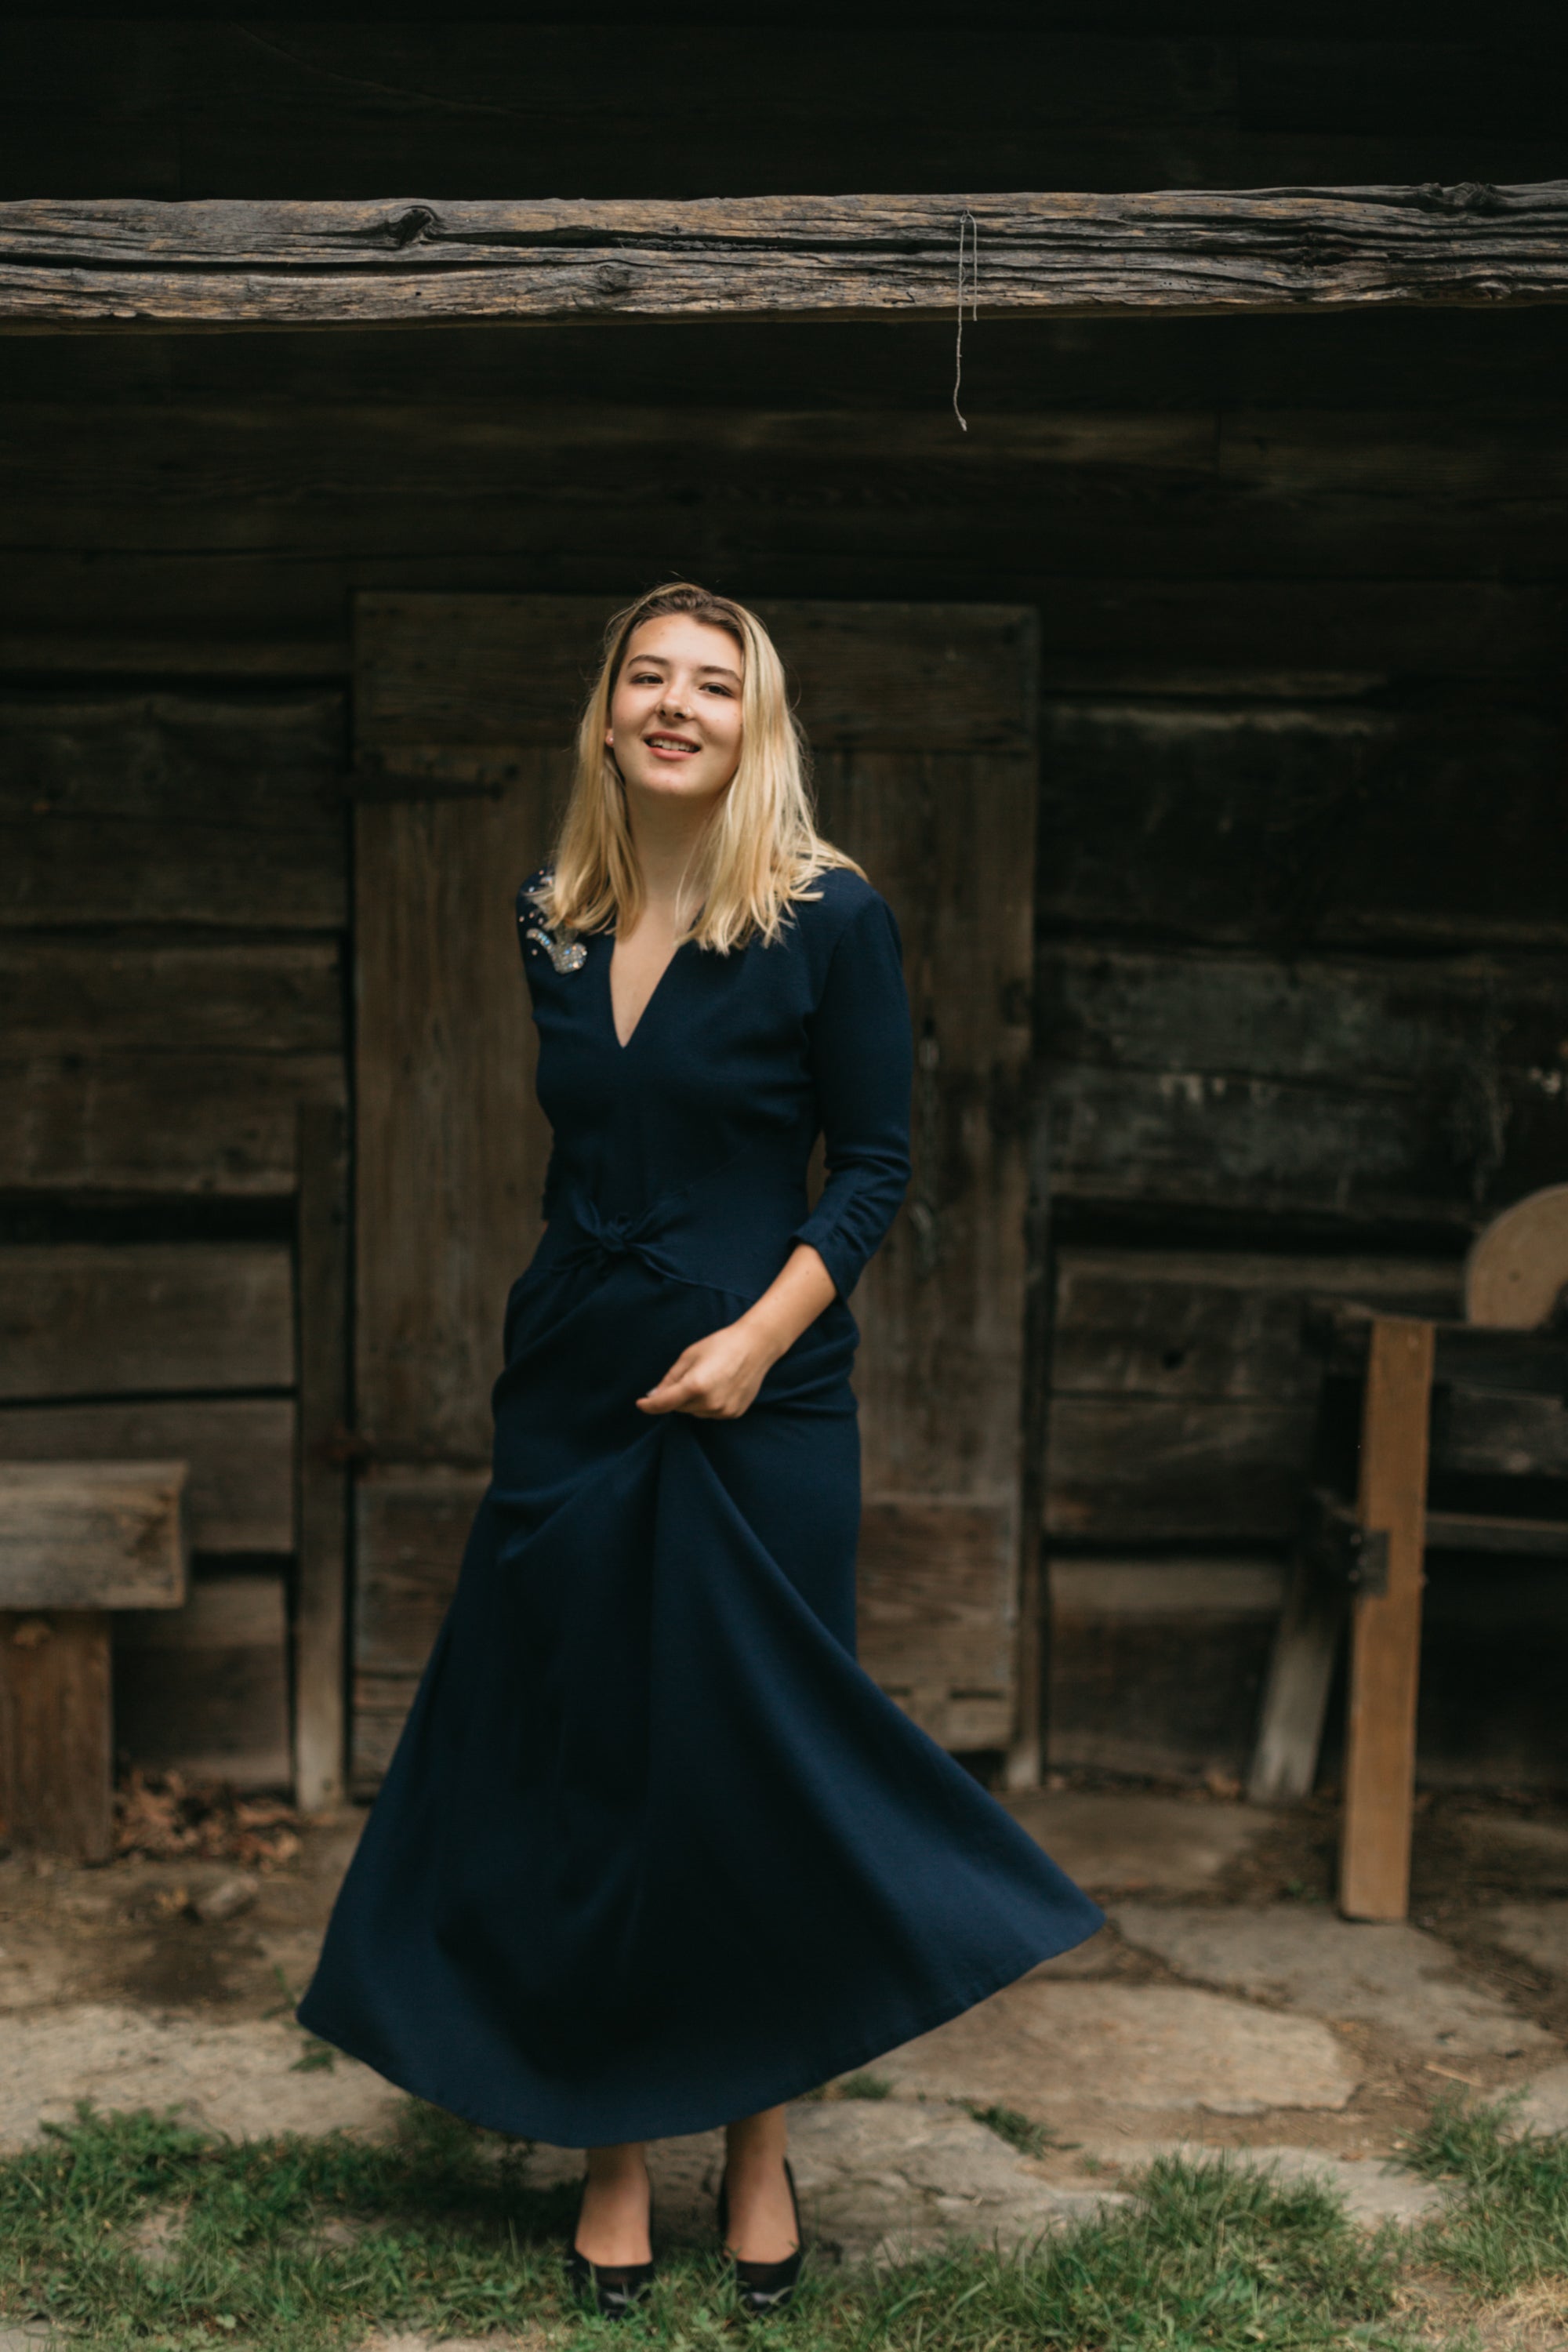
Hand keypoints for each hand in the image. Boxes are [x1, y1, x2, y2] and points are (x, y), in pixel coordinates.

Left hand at [636, 1318, 775, 1419]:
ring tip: (708, 1378)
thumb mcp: (689, 1356)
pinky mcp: (733, 1413)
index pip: (664, 1403)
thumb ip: (669, 1379)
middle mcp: (709, 1403)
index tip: (640, 1404)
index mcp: (695, 1385)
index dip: (649, 1405)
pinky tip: (719, 1386)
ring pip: (695, 1412)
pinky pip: (711, 1413)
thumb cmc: (720, 1345)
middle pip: (679, 1408)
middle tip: (689, 1375)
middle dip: (676, 1395)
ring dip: (693, 1401)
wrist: (756, 1346)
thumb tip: (653, 1396)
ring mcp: (723, 1410)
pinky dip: (708, 1404)